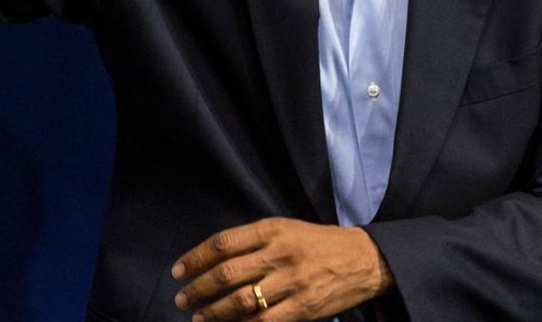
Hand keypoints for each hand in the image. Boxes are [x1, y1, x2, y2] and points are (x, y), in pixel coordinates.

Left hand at [172, 218, 393, 321]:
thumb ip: (252, 241)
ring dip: (214, 312)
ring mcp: (292, 282)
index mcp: (271, 230)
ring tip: (198, 318)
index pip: (223, 243)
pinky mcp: (305, 308)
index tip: (178, 271)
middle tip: (182, 299)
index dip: (195, 258)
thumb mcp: (285, 229)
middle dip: (198, 288)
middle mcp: (279, 254)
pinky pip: (265, 321)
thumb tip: (213, 261)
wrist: (363, 259)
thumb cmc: (317, 243)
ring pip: (242, 300)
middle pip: (227, 273)